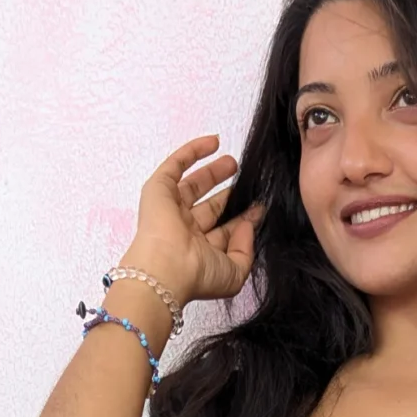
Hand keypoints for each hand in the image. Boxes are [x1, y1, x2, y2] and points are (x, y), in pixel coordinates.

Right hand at [122, 136, 261, 311]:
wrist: (166, 267)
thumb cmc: (197, 275)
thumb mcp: (234, 274)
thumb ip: (246, 251)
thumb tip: (248, 225)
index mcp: (199, 252)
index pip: (223, 232)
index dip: (241, 219)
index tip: (258, 207)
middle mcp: (184, 231)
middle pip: (210, 207)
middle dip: (227, 194)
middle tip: (246, 181)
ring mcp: (170, 209)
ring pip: (194, 184)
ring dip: (213, 172)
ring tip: (234, 162)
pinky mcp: (158, 189)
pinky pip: (176, 164)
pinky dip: (193, 151)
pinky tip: (214, 142)